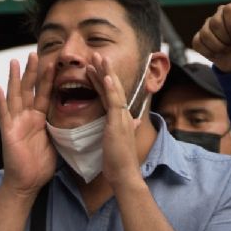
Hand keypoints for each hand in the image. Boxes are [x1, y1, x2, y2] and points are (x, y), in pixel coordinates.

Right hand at [0, 53, 56, 196]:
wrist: (27, 183)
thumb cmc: (39, 166)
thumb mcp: (55, 143)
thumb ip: (59, 128)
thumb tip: (76, 120)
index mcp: (38, 119)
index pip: (44, 94)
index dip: (48, 79)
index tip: (54, 63)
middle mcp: (26, 118)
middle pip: (29, 90)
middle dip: (32, 72)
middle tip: (34, 53)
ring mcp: (15, 123)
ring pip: (15, 96)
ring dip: (15, 79)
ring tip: (15, 62)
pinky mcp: (8, 132)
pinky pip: (3, 114)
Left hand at [86, 53, 141, 186]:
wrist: (124, 175)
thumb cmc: (119, 163)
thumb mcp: (120, 142)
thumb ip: (126, 129)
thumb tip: (135, 122)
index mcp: (121, 118)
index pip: (110, 95)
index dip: (102, 80)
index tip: (95, 68)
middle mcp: (124, 114)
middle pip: (113, 87)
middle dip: (104, 70)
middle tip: (96, 55)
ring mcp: (122, 117)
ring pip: (114, 90)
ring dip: (106, 72)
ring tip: (99, 57)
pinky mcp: (119, 123)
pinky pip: (114, 102)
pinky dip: (110, 88)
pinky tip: (105, 76)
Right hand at [192, 0, 230, 73]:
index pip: (229, 10)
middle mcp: (221, 12)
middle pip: (215, 23)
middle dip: (226, 39)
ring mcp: (209, 25)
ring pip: (205, 34)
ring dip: (218, 47)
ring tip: (227, 48)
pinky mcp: (201, 37)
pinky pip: (197, 43)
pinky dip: (208, 52)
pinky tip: (217, 53)